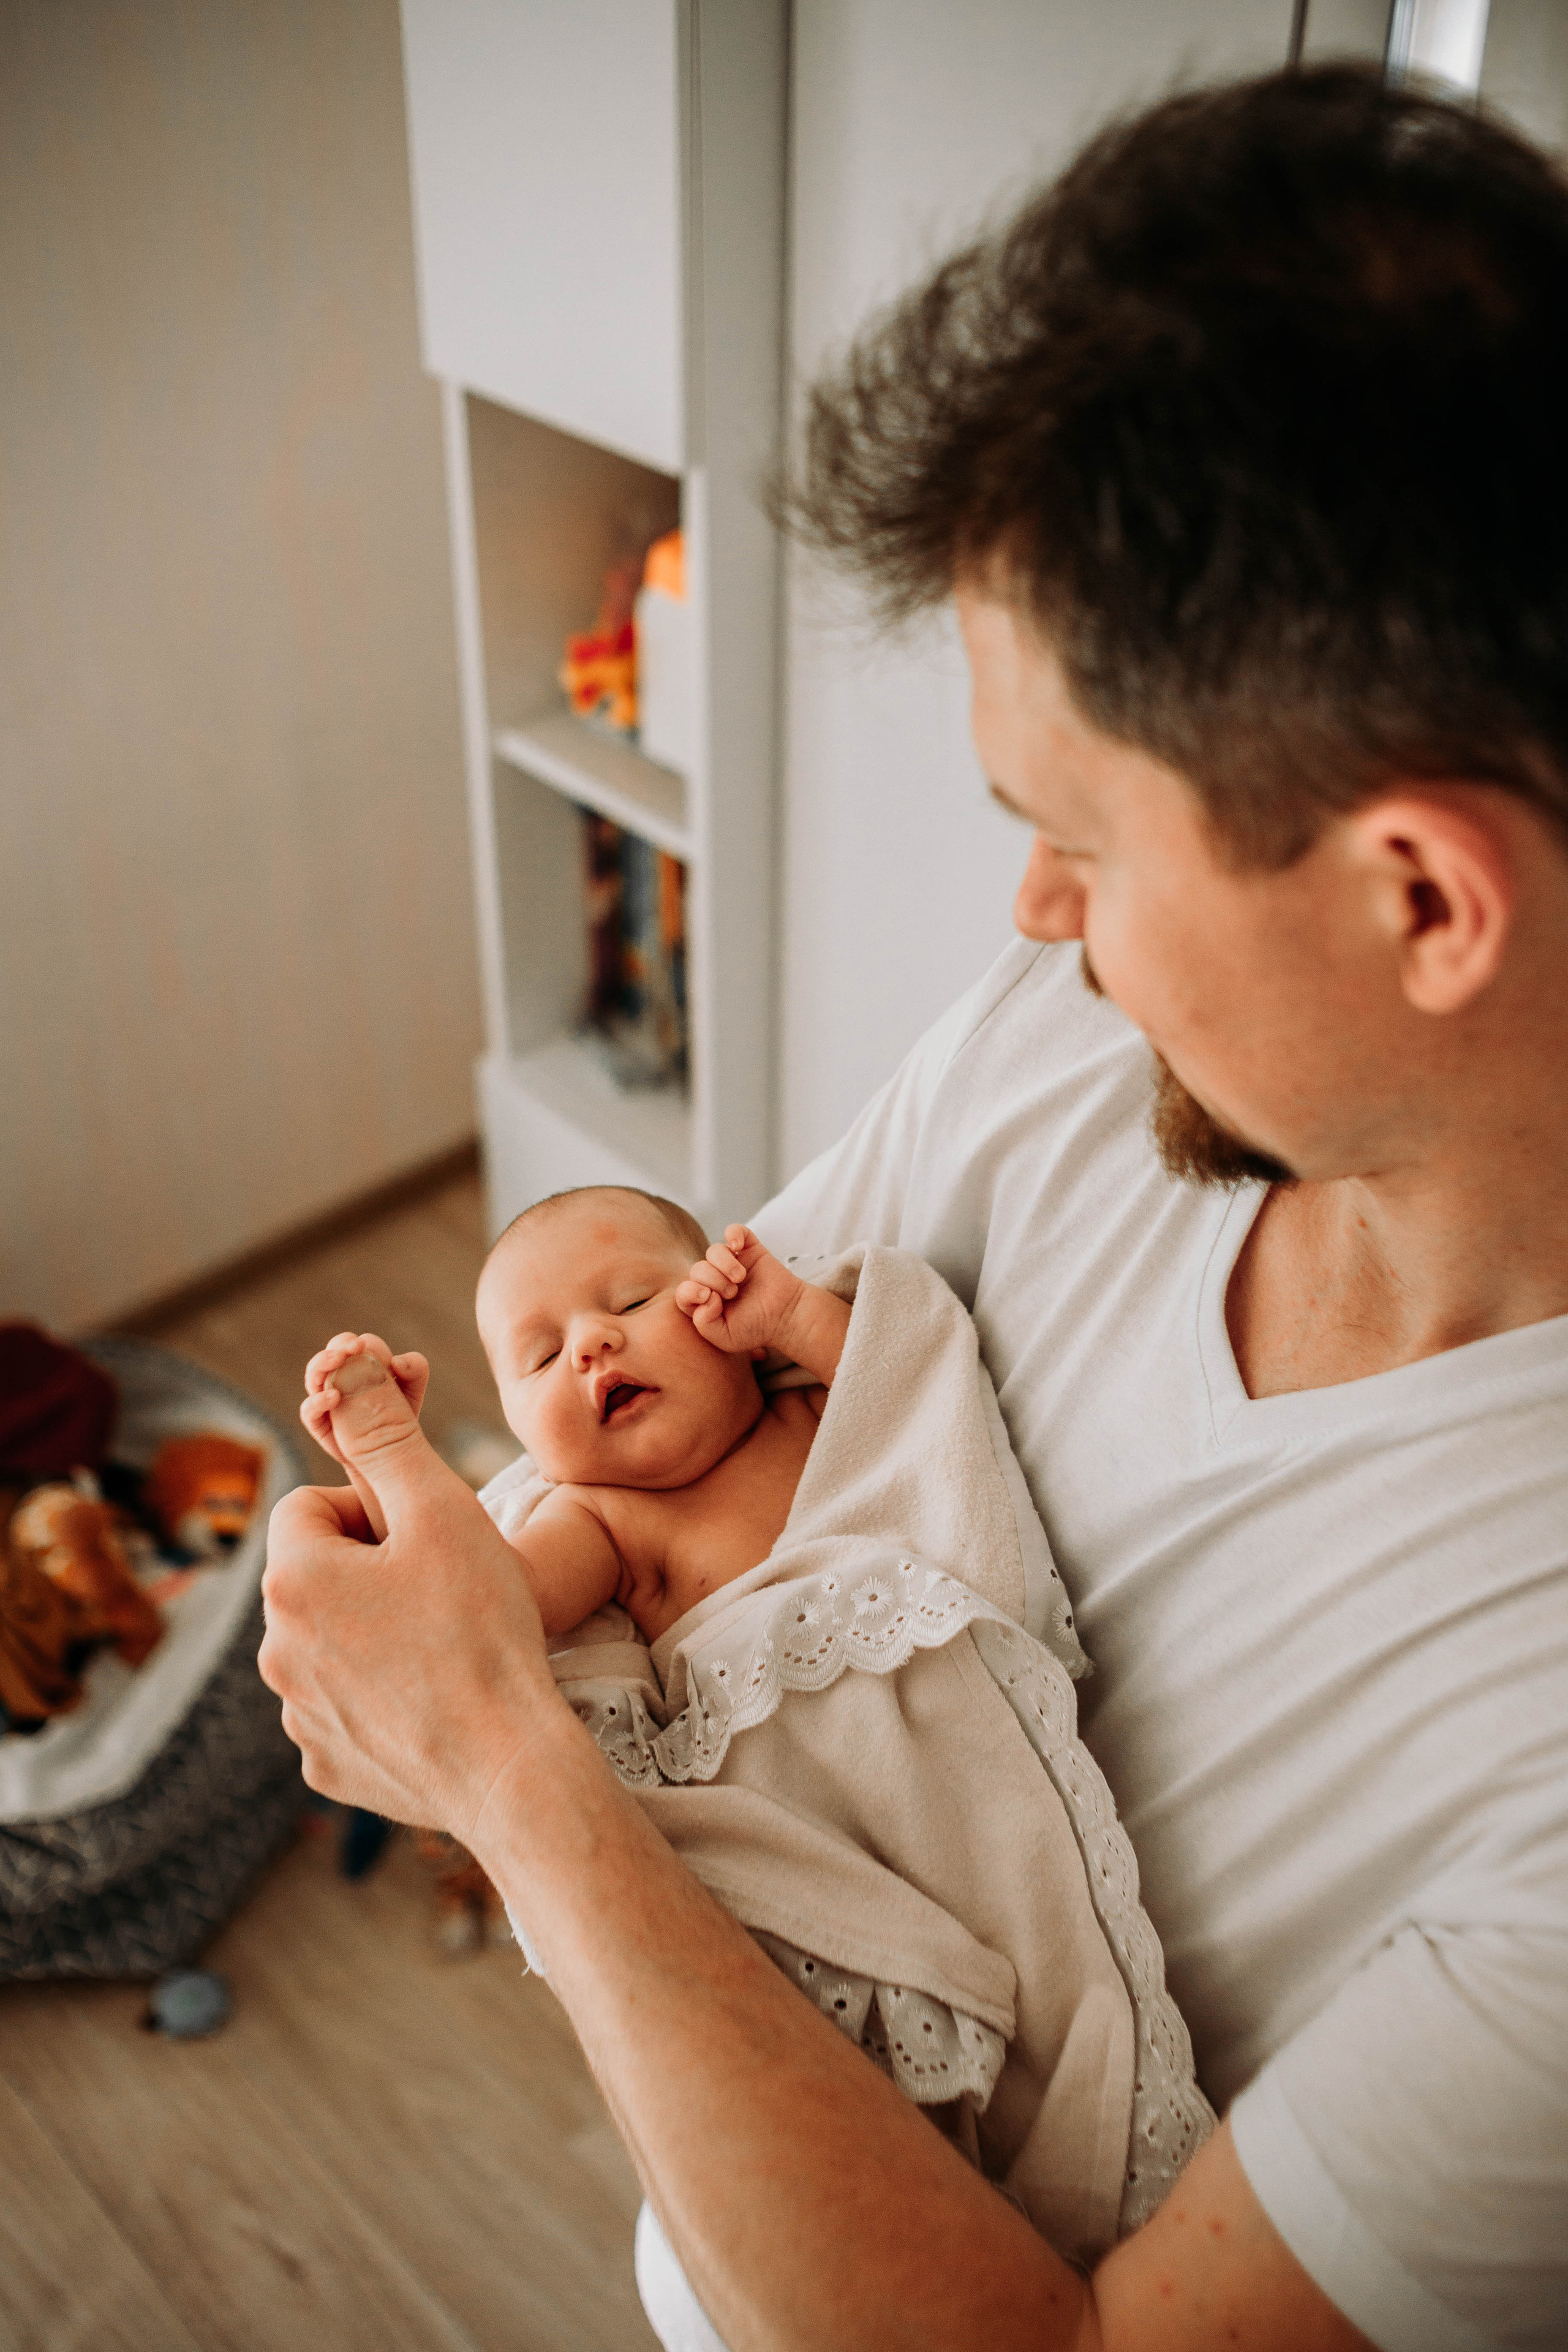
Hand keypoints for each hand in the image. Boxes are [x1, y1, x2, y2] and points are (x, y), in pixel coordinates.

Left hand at [259, 1415, 559, 1843]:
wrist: (509, 1765)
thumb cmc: (481, 1629)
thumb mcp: (440, 1509)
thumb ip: (386, 1431)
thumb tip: (345, 1363)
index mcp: (292, 1579)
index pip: (313, 1506)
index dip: (375, 1509)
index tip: (427, 1537)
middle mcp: (275, 1650)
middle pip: (320, 1574)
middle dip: (374, 1570)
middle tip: (446, 1587)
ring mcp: (298, 1715)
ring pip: (331, 1640)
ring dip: (376, 1630)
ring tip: (446, 1644)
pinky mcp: (326, 1764)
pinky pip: (345, 1706)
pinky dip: (381, 1697)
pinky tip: (434, 1701)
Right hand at [301, 1331, 428, 1468]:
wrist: (391, 1454)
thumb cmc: (400, 1417)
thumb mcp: (412, 1391)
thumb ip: (415, 1370)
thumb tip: (397, 1361)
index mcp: (362, 1363)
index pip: (360, 1344)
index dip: (367, 1345)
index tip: (383, 1357)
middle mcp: (340, 1376)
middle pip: (331, 1351)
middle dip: (341, 1345)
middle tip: (355, 1346)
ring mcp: (327, 1399)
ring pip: (314, 1374)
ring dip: (323, 1363)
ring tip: (338, 1359)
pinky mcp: (320, 1423)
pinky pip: (309, 1410)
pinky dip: (317, 1401)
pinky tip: (334, 1397)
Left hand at [676, 1225, 803, 1357]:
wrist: (787, 1316)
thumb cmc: (756, 1329)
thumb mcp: (725, 1338)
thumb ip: (704, 1323)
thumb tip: (705, 1295)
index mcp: (706, 1302)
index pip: (684, 1290)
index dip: (691, 1291)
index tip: (711, 1298)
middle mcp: (715, 1280)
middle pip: (697, 1269)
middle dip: (713, 1280)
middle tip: (733, 1293)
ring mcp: (732, 1263)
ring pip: (713, 1250)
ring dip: (724, 1264)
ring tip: (739, 1277)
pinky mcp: (749, 1249)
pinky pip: (734, 1229)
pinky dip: (733, 1233)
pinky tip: (738, 1246)